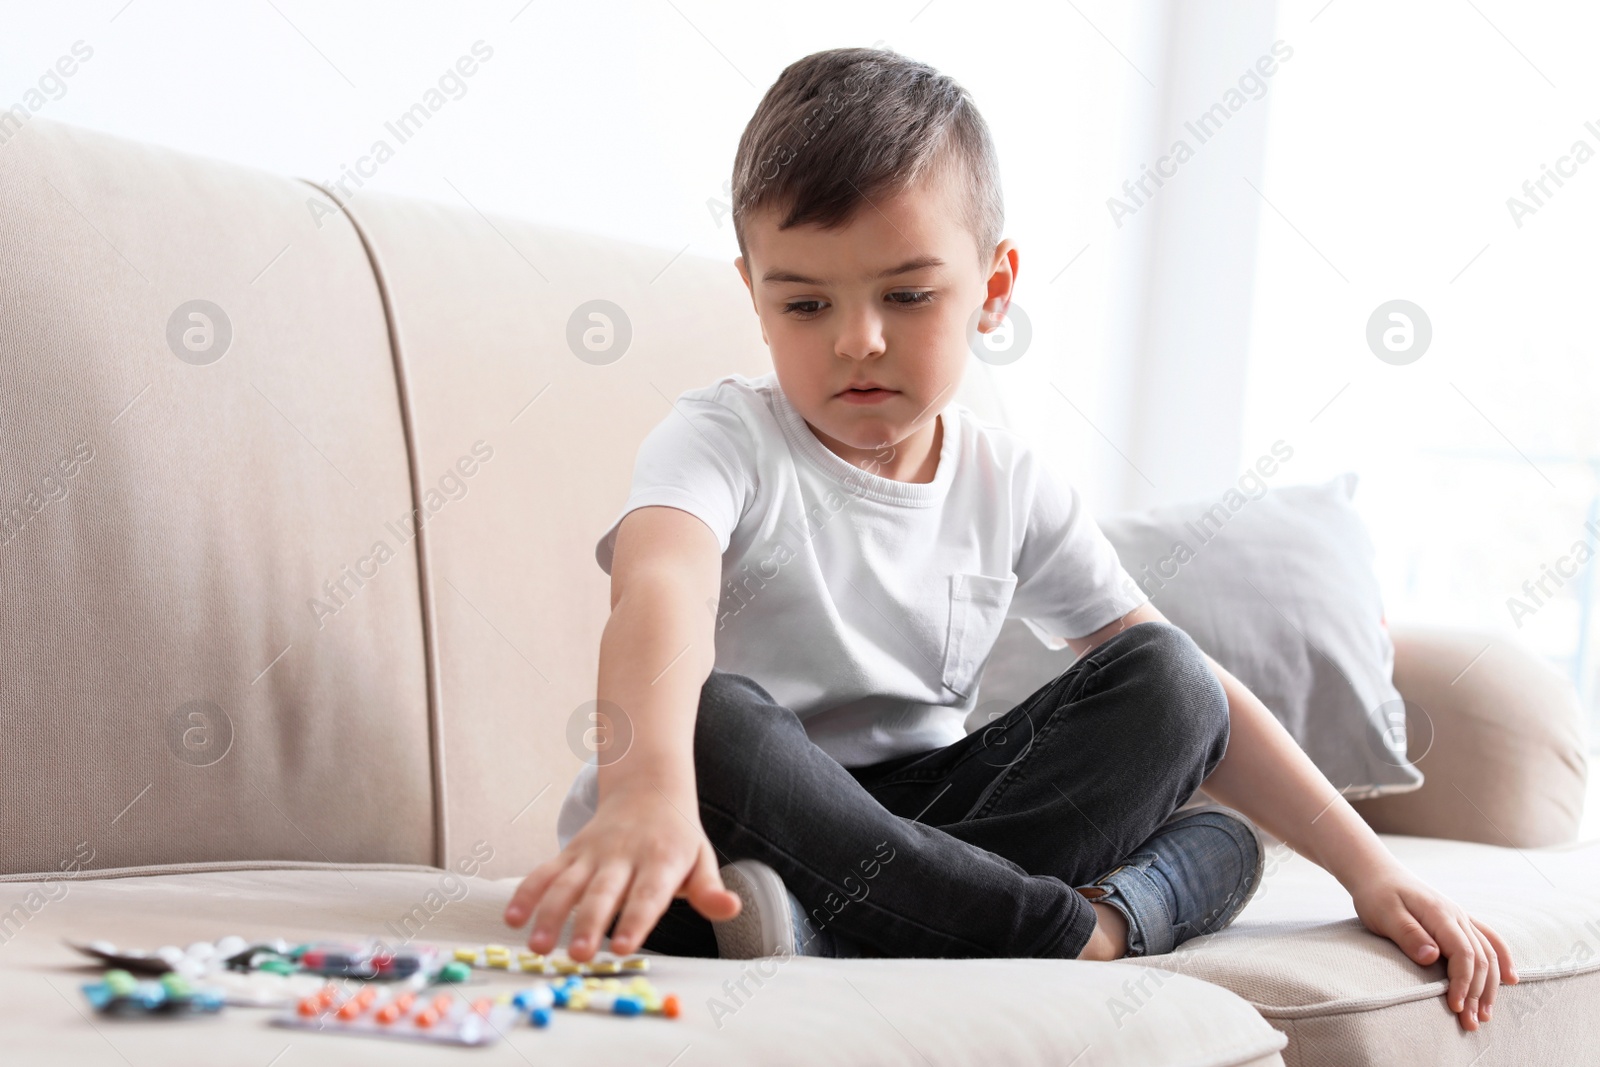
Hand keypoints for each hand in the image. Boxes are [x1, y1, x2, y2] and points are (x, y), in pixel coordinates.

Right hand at [501, 785, 740, 959]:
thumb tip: (731, 909)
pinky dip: (527, 893)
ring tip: (539, 946)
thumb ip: (710, 890)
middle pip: (603, 893)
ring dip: (550, 914)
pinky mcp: (571, 852)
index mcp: (660, 860)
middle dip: (589, 924)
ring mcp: (593, 853)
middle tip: (579, 955)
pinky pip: (545, 872)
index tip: (622, 948)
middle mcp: (623, 856)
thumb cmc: (677, 836)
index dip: (635, 921)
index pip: (648, 895)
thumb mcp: (702, 859)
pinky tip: (513, 919)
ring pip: (567, 884)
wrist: (648, 787)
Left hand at [1349, 862, 1517, 1030]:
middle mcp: (1457, 915)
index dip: (1463, 983)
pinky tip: (1509, 980)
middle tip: (1469, 1023)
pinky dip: (1502, 961)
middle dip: (1478, 993)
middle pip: (1480, 959)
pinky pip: (1490, 940)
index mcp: (1439, 914)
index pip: (1463, 953)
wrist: (1378, 874)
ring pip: (1488, 953)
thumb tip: (1432, 957)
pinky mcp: (1460, 921)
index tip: (1455, 1007)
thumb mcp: (1384, 914)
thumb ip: (1408, 935)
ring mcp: (1462, 917)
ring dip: (1490, 986)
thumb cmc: (1377, 895)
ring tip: (1485, 1014)